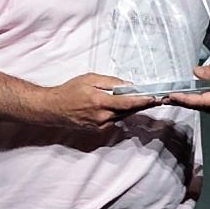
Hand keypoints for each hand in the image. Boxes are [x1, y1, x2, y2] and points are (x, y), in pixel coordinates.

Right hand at [43, 73, 161, 129]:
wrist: (53, 108)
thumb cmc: (69, 91)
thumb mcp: (90, 79)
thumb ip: (110, 82)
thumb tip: (128, 85)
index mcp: (100, 102)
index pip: (127, 102)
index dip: (143, 101)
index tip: (155, 98)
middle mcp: (102, 116)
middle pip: (128, 111)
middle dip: (142, 105)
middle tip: (156, 99)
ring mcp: (100, 125)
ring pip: (122, 116)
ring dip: (132, 109)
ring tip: (143, 101)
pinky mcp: (98, 130)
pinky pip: (114, 121)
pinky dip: (120, 114)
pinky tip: (121, 107)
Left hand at [168, 60, 209, 115]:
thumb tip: (196, 73)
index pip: (201, 101)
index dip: (185, 99)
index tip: (172, 96)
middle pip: (200, 107)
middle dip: (183, 102)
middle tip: (166, 98)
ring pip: (204, 109)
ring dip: (189, 103)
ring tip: (174, 98)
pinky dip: (198, 103)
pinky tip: (190, 98)